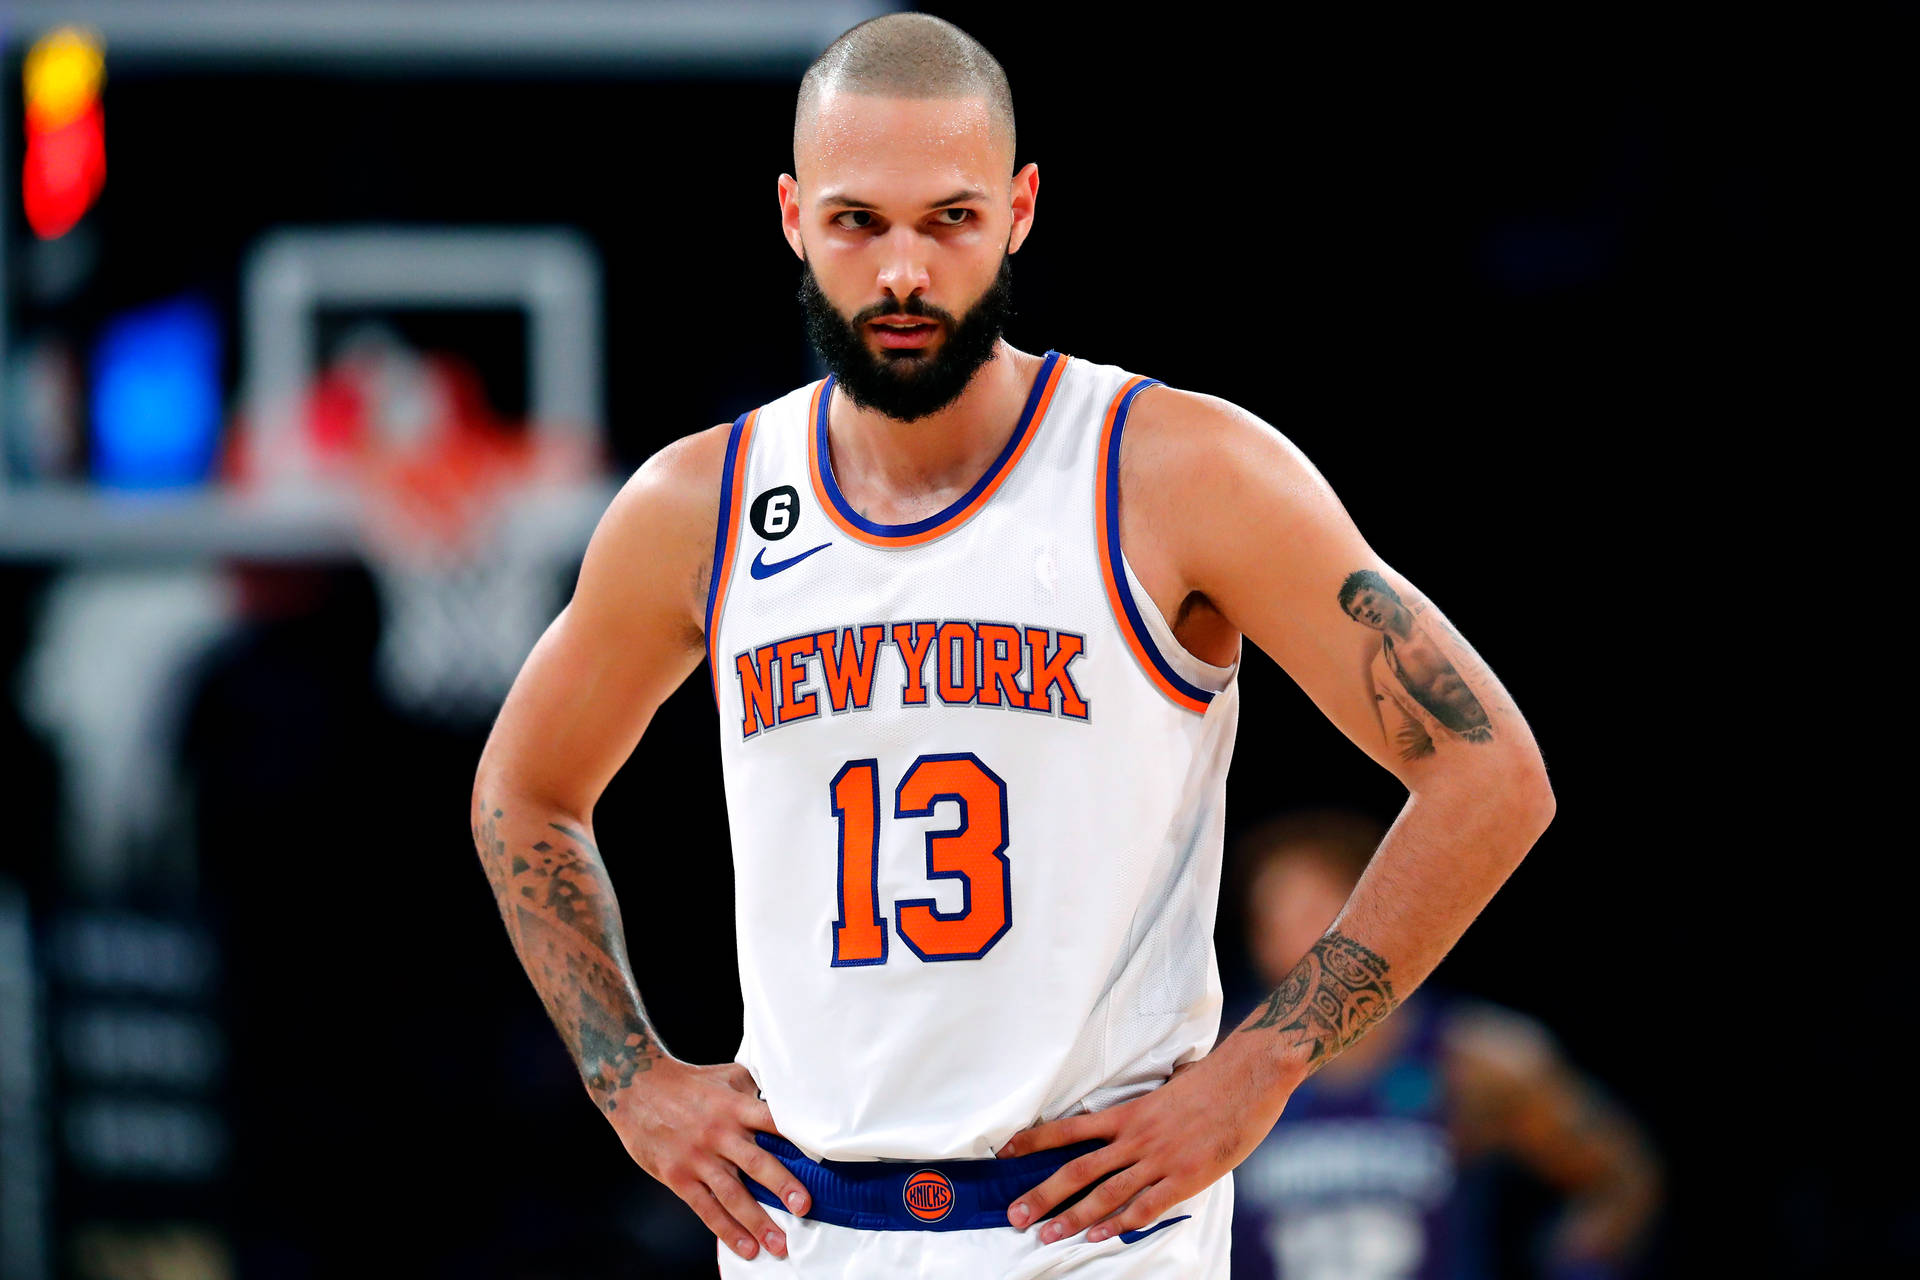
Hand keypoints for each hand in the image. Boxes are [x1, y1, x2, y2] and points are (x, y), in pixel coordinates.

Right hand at [603, 1059, 811, 1262]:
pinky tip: (745, 1246)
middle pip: (756, 1162)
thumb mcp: (727, 1075)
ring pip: (732, 1194)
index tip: (820, 1159)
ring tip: (778, 1244)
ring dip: (757, 1221)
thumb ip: (757, 1089)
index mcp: (736, 1106)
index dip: (798, 1139)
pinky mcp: (678, 1177)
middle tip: (804, 1208)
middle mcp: (719, 1133)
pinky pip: (705, 1208)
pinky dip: (726, 1230)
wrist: (636, 1087)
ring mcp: (698, 1158)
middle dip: (782, 1186)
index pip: (773, 1122)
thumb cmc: (688, 1082)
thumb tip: (791, 1098)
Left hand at [997, 1048, 1290, 1243]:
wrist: (1249, 1077)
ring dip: (1072, 1217)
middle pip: (1077, 1169)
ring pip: (1104, 1193)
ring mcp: (1159, 1159)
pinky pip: (1144, 1206)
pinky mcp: (1185, 1178)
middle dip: (1042, 1194)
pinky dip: (1118, 1224)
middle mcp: (1135, 1137)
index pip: (1069, 1129)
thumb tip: (1122, 1122)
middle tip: (1015, 1215)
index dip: (1034, 1142)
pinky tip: (1098, 1236)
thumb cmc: (1209, 1082)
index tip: (1006, 1155)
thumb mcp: (1163, 1091)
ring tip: (1046, 1234)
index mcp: (1128, 1112)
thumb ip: (1139, 1112)